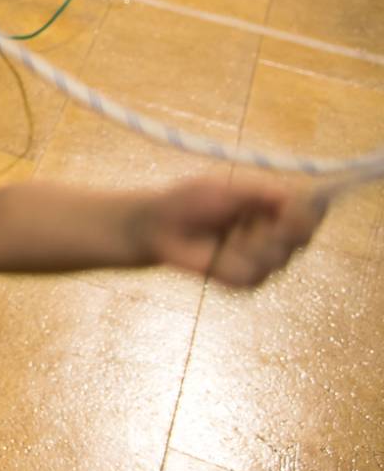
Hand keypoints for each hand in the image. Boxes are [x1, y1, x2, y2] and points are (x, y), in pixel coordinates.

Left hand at [140, 177, 324, 287]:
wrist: (159, 227)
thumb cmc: (190, 200)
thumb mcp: (228, 189)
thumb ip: (267, 194)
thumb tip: (308, 198)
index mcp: (276, 208)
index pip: (311, 213)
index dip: (310, 212)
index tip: (295, 208)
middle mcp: (276, 235)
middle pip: (302, 238)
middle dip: (279, 229)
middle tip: (249, 220)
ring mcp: (263, 260)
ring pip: (277, 259)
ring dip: (248, 244)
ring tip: (224, 233)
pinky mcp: (246, 281)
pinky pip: (251, 275)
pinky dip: (231, 262)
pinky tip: (216, 253)